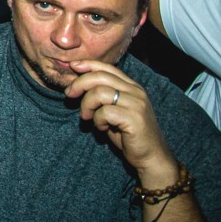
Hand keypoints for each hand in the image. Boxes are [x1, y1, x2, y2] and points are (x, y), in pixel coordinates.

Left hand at [68, 61, 178, 184]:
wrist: (151, 157)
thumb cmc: (128, 134)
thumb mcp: (113, 110)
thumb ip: (101, 95)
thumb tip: (76, 84)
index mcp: (132, 87)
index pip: (107, 67)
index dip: (88, 64)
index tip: (72, 66)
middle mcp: (136, 92)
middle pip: (100, 77)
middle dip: (79, 84)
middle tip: (69, 94)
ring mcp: (137, 104)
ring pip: (100, 93)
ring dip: (86, 105)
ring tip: (86, 117)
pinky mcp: (135, 118)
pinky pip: (105, 112)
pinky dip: (97, 119)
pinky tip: (101, 127)